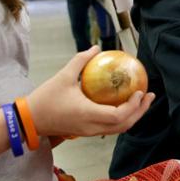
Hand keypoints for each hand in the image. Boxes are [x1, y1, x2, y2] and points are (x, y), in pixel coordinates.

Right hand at [27, 47, 154, 137]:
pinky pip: (110, 127)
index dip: (133, 106)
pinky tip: (125, 104)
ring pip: (119, 129)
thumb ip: (80, 61)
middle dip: (140, 111)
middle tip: (150, 95)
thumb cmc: (45, 98)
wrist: (30, 120)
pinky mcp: (87, 132)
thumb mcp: (63, 76)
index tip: (139, 91)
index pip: (118, 115)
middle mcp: (92, 127)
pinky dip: (122, 118)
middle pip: (124, 125)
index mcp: (88, 115)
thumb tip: (95, 48)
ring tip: (142, 100)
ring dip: (133, 115)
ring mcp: (90, 132)